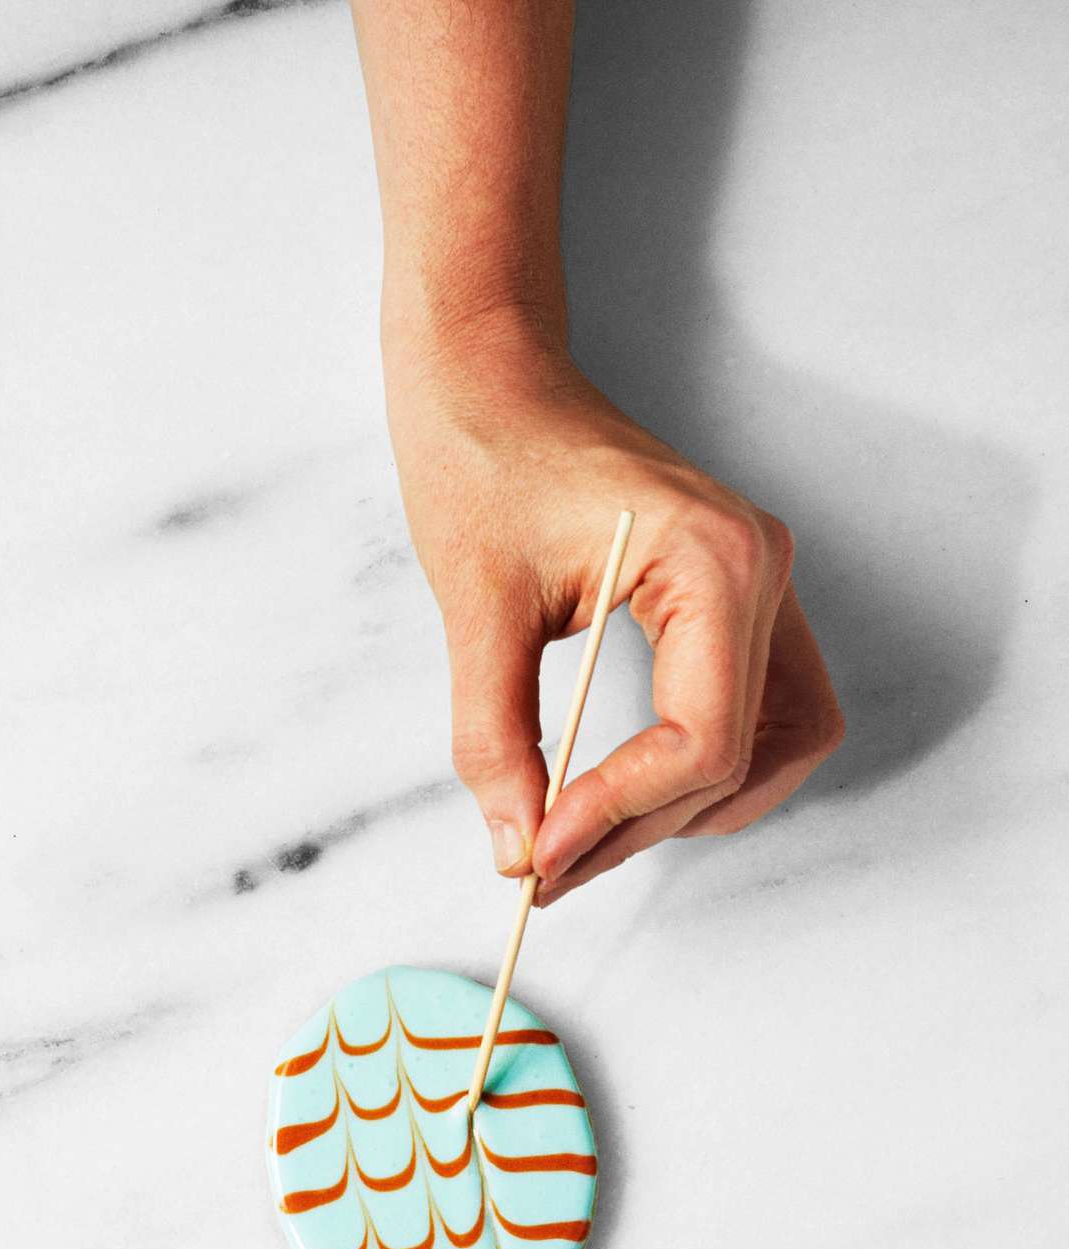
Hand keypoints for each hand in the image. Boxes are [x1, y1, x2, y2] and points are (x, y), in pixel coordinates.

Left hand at [384, 317, 844, 898]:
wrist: (490, 376)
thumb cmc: (482, 457)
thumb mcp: (474, 609)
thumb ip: (494, 739)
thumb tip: (517, 849)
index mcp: (712, 561)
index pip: (701, 740)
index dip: (621, 813)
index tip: (539, 855)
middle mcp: (760, 572)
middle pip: (740, 759)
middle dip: (644, 828)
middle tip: (547, 870)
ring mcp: (761, 585)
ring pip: (778, 749)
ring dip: (689, 812)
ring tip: (585, 840)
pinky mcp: (739, 599)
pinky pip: (763, 715)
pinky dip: (705, 772)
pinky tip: (627, 794)